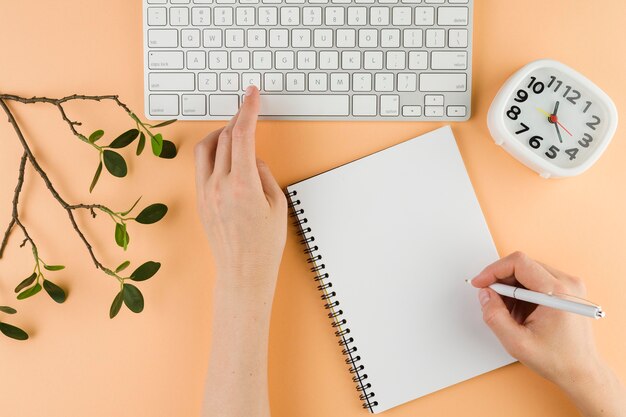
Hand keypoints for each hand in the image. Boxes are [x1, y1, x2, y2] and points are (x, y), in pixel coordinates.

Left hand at [194, 86, 286, 292]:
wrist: (243, 272)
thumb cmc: (265, 244)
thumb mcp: (277, 204)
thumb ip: (263, 174)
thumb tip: (252, 158)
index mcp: (242, 185)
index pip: (243, 136)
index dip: (248, 109)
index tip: (251, 94)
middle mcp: (219, 186)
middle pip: (225, 138)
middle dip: (238, 121)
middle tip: (249, 113)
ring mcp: (205, 193)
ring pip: (206, 148)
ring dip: (221, 134)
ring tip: (235, 134)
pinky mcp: (199, 201)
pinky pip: (202, 166)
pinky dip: (213, 153)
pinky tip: (226, 157)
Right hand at [471, 252, 625, 416]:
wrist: (581, 371)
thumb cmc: (558, 359)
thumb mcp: (516, 343)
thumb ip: (495, 316)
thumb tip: (485, 295)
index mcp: (557, 293)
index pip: (519, 263)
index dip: (494, 270)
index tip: (481, 282)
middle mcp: (567, 284)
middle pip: (523, 265)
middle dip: (501, 281)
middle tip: (492, 300)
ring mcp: (569, 286)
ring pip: (528, 271)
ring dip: (511, 288)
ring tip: (510, 313)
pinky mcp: (567, 290)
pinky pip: (536, 279)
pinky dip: (522, 292)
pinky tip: (521, 312)